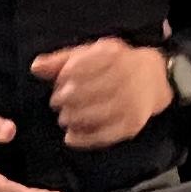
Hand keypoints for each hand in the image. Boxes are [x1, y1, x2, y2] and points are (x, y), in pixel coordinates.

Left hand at [29, 39, 173, 149]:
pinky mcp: (131, 125)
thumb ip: (62, 59)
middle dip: (63, 101)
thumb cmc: (117, 63)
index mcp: (112, 55)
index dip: (62, 80)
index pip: (76, 69)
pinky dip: (83, 139)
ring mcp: (129, 104)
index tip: (58, 86)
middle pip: (81, 94)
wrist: (155, 78)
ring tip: (65, 118)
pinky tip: (71, 137)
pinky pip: (102, 136)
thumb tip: (35, 67)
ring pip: (90, 116)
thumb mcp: (91, 52)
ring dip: (70, 119)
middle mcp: (124, 78)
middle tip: (58, 103)